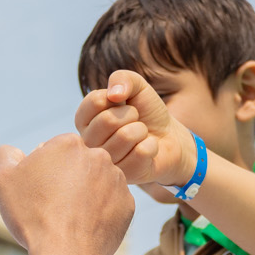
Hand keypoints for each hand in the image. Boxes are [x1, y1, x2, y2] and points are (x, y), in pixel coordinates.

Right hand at [0, 136, 133, 254]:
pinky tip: (84, 227)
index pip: (54, 150)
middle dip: (66, 180)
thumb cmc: (33, 215)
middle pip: (77, 166)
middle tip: (52, 206)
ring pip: (96, 184)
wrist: (66, 254)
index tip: (38, 191)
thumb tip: (15, 152)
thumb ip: (6, 155)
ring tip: (68, 219)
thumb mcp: (3, 180)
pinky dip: (99, 213)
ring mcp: (118, 181)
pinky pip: (110, 204)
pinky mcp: (128, 204)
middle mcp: (99, 155)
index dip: (43, 171)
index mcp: (69, 143)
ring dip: (84, 195)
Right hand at [75, 71, 196, 189]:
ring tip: (140, 135)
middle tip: (135, 121)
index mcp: (84, 120)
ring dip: (141, 131)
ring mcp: (105, 162)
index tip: (122, 104)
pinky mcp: (124, 176)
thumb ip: (122, 78)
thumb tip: (114, 93)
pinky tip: (147, 150)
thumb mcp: (136, 87)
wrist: (169, 137)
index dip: (117, 98)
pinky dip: (151, 146)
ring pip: (125, 137)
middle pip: (108, 120)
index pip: (95, 101)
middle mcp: (89, 143)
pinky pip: (141, 152)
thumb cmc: (147, 112)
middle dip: (131, 115)